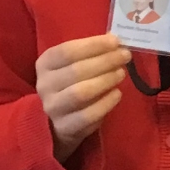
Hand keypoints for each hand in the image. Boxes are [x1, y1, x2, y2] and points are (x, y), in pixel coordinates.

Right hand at [37, 34, 132, 159]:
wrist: (57, 122)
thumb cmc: (70, 85)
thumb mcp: (72, 65)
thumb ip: (90, 53)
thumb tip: (115, 41)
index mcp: (45, 64)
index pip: (67, 51)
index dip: (94, 45)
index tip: (115, 41)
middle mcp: (45, 85)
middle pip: (76, 70)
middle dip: (105, 61)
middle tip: (125, 56)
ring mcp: (53, 108)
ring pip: (81, 93)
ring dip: (105, 80)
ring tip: (121, 73)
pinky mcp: (65, 127)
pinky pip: (88, 115)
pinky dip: (106, 103)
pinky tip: (117, 94)